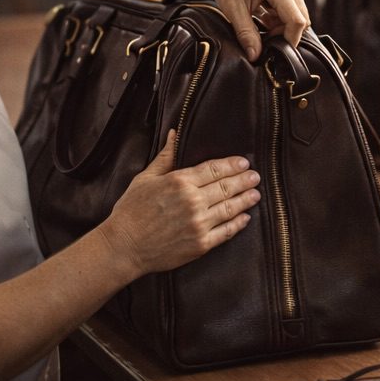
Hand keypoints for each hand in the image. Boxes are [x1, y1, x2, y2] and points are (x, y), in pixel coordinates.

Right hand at [98, 131, 261, 276]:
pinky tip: (245, 217)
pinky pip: (226, 231)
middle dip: (244, 180)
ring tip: (256, 194)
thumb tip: (175, 133)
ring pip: (231, 208)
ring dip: (246, 199)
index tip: (244, 162)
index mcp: (180, 182)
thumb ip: (165, 157)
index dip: (232, 164)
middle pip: (226, 186)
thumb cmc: (131, 211)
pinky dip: (238, 223)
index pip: (214, 168)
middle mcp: (192, 201)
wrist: (124, 247)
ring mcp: (198, 224)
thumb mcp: (145, 179)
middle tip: (256, 176)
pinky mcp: (201, 244)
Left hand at [205, 0, 308, 60]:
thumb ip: (246, 33)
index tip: (274, 50)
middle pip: (301, 19)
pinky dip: (283, 16)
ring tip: (261, 23)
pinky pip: (296, 6)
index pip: (296, 21)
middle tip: (263, 38)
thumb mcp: (232, 7)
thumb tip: (255, 56)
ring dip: (283, 25)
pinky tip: (265, 15)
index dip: (289, 40)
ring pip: (300, 14)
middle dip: (285, 33)